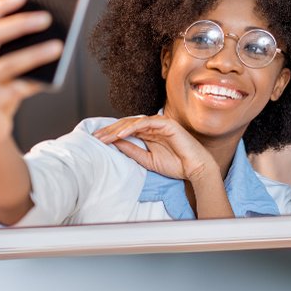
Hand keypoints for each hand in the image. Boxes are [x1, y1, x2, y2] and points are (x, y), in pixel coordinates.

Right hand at [0, 0, 62, 119]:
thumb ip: (8, 48)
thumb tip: (41, 22)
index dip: (1, 6)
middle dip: (20, 23)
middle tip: (46, 18)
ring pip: (7, 64)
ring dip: (35, 53)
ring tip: (58, 46)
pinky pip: (16, 89)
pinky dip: (35, 82)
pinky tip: (52, 77)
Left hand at [108, 108, 234, 206]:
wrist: (195, 169)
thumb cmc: (176, 165)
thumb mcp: (148, 160)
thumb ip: (133, 151)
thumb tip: (115, 144)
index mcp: (148, 134)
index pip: (126, 130)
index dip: (111, 134)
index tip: (97, 141)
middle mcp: (153, 127)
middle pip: (127, 124)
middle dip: (110, 130)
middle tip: (95, 137)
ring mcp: (160, 123)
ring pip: (134, 121)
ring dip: (118, 128)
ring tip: (105, 137)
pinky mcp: (167, 123)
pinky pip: (146, 123)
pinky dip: (132, 127)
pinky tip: (121, 134)